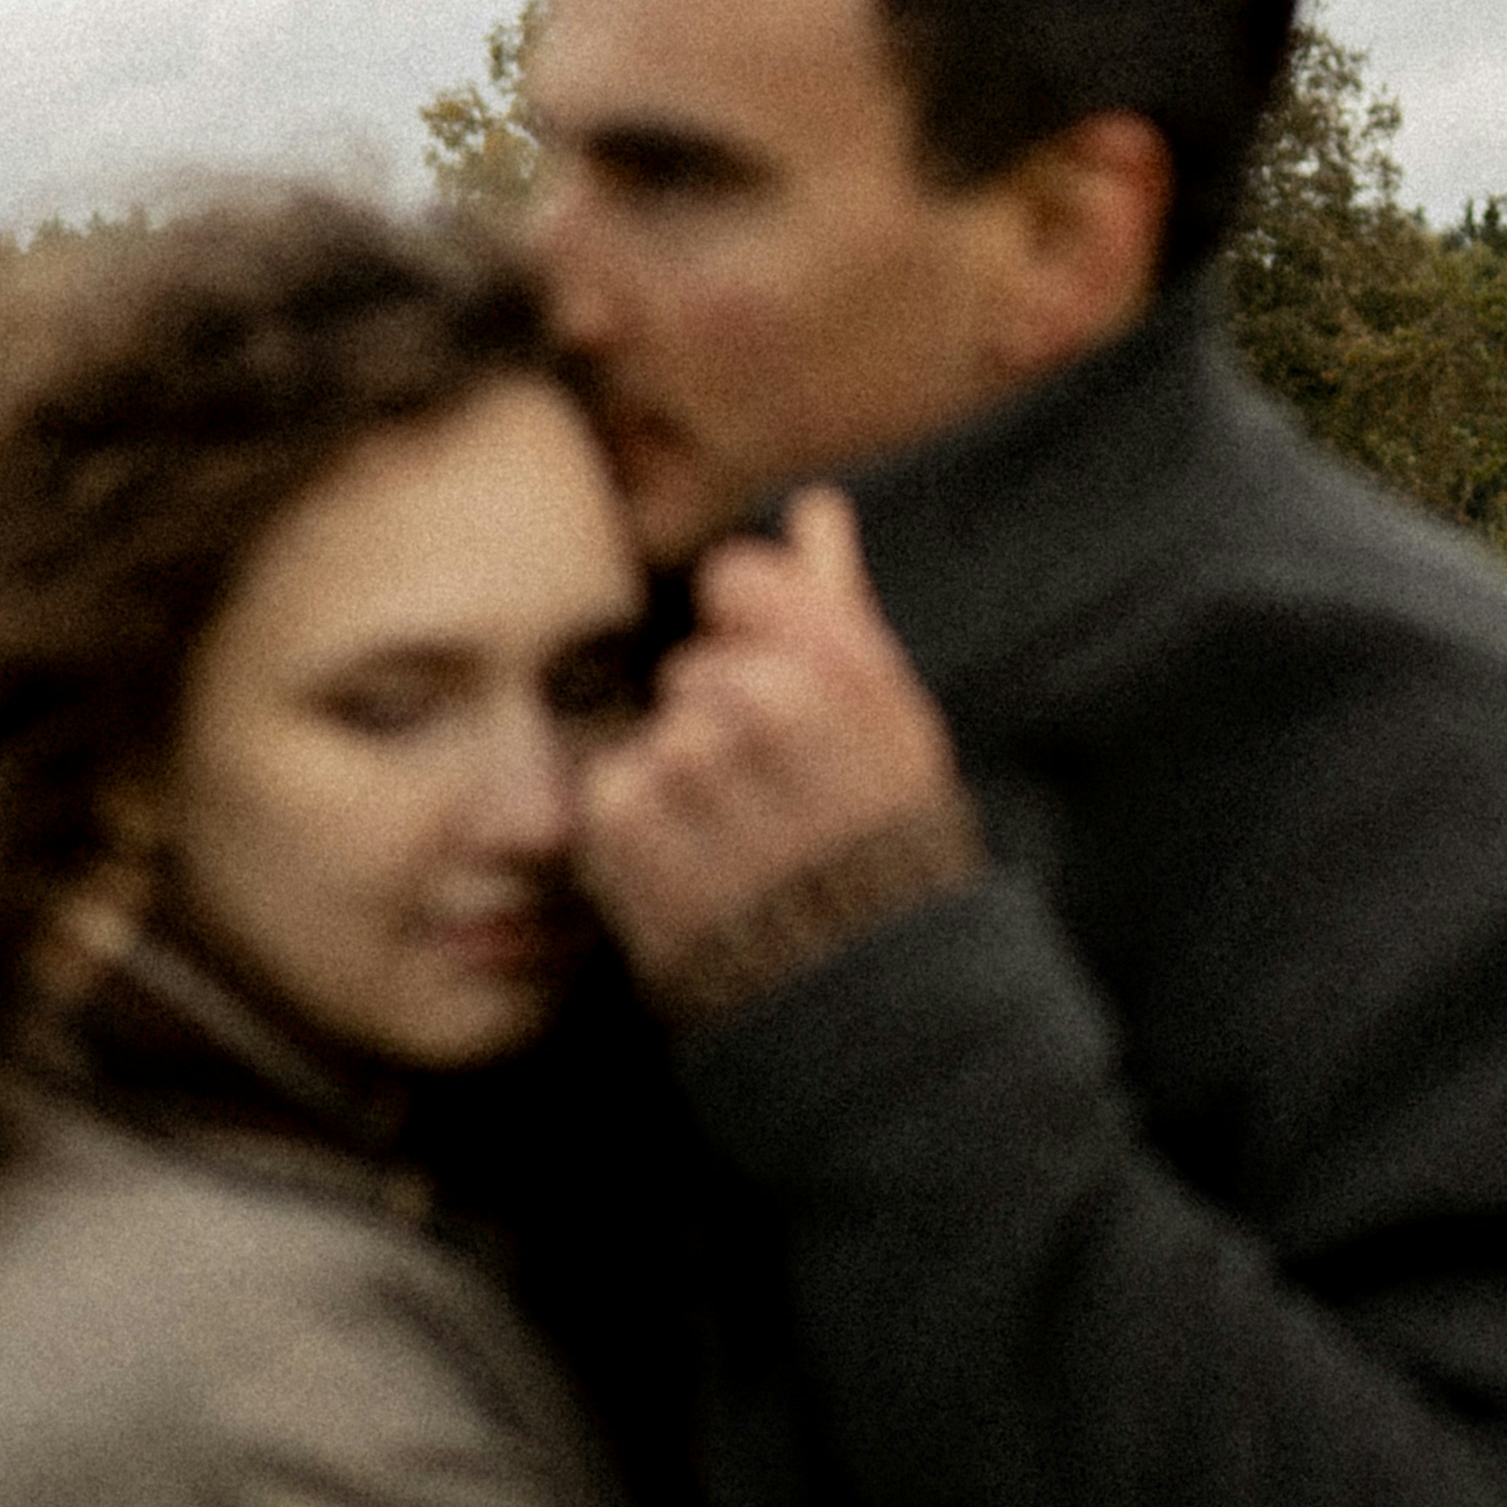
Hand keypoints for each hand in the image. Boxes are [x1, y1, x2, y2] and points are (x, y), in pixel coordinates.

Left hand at [577, 490, 982, 1020]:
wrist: (860, 996)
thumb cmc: (883, 848)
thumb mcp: (893, 722)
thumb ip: (841, 606)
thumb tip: (814, 510)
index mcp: (839, 664)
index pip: (734, 579)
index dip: (746, 640)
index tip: (778, 705)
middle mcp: (766, 705)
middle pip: (691, 665)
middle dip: (717, 722)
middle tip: (771, 800)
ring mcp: (692, 766)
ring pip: (656, 730)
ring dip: (684, 782)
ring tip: (742, 844)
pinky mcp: (629, 827)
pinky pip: (613, 786)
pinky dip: (644, 831)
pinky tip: (701, 870)